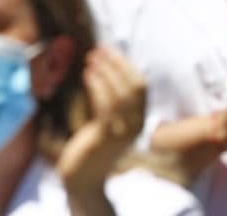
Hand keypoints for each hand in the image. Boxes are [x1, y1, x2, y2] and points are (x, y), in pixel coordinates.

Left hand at [56, 48, 146, 196]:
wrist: (84, 177)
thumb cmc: (94, 146)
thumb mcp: (111, 122)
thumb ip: (116, 102)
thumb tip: (108, 69)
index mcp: (140, 118)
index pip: (141, 85)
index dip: (126, 64)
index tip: (110, 50)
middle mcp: (136, 123)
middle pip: (133, 86)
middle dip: (117, 64)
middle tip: (99, 50)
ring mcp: (123, 130)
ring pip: (120, 93)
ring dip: (106, 71)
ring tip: (91, 59)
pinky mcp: (106, 136)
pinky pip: (105, 105)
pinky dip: (97, 86)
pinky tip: (87, 75)